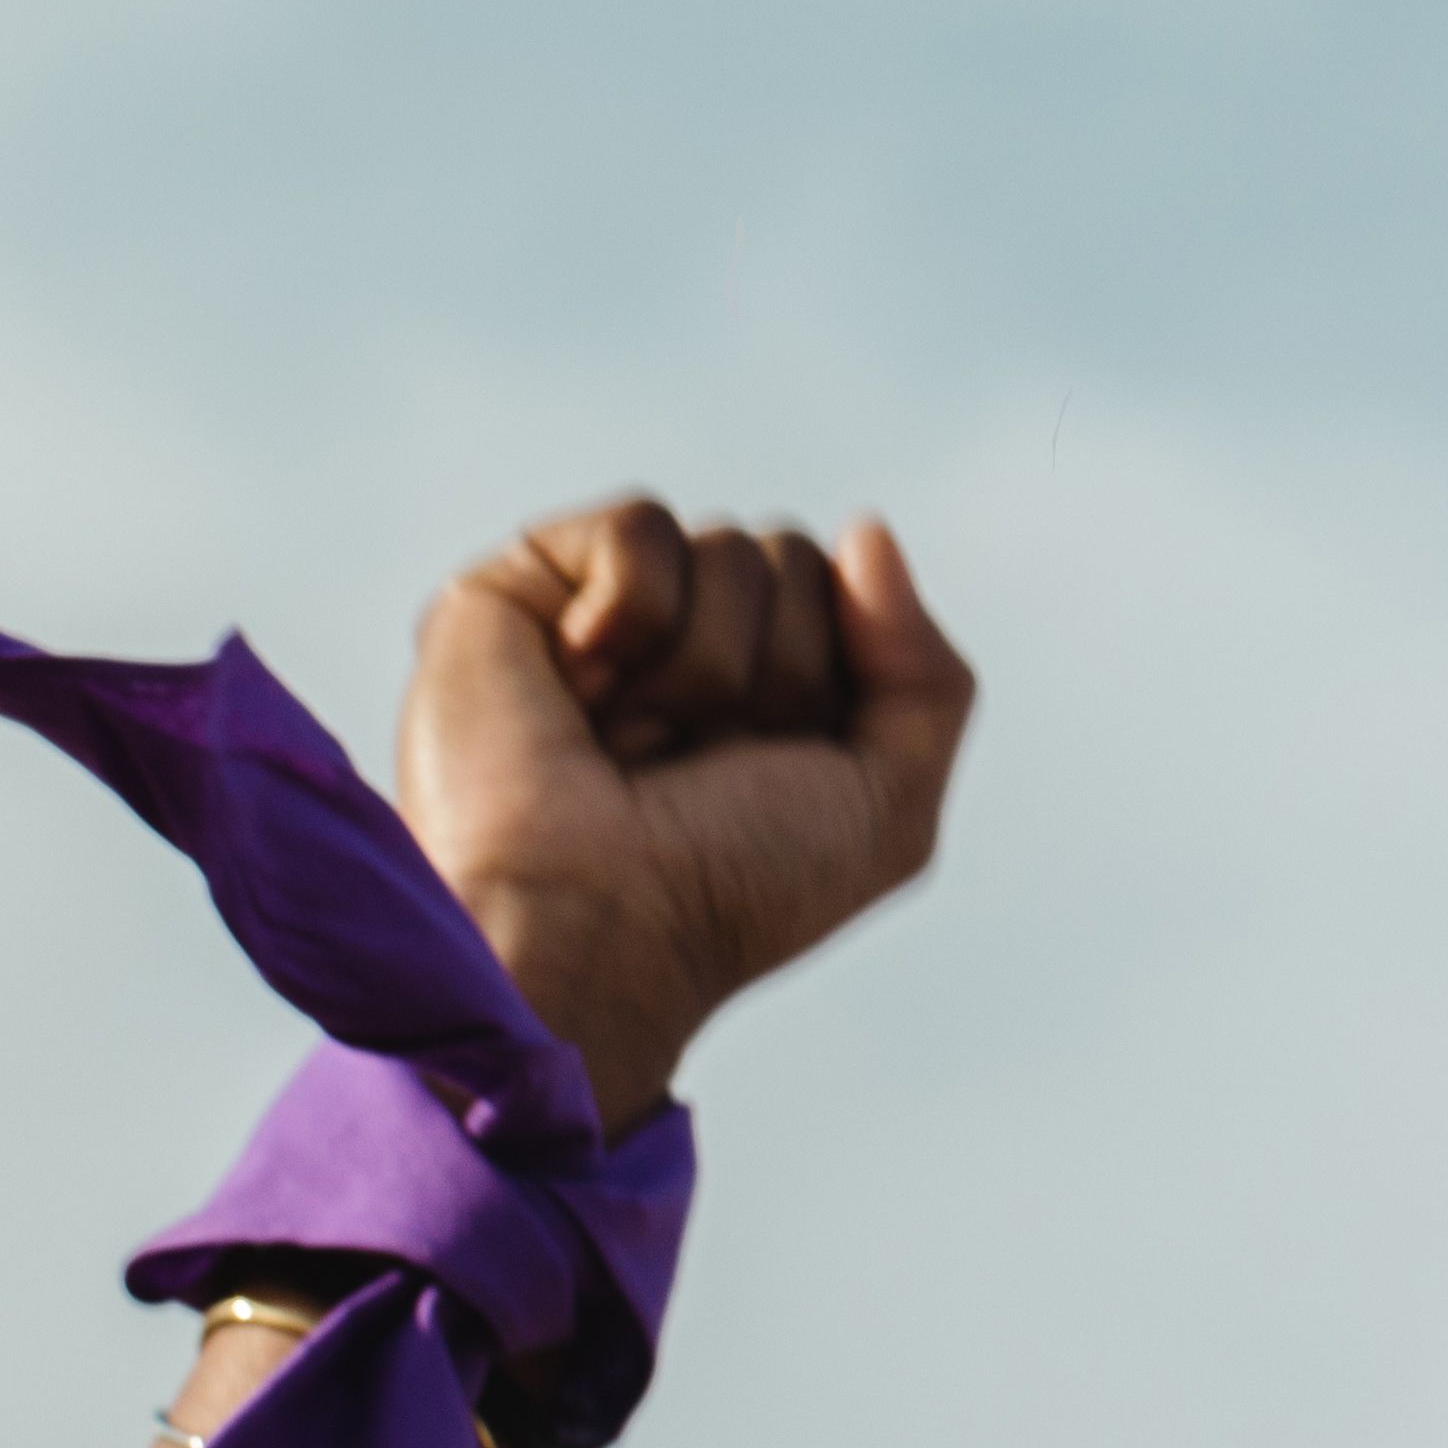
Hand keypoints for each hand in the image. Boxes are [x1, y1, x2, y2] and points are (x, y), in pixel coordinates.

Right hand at [394, 498, 976, 1130]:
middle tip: (697, 760)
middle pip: (794, 558)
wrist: (594, 919)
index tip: (776, 768)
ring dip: (703, 666)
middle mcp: (690, 641)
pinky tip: (581, 688)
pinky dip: (633, 616)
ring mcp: (605, 610)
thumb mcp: (889, 803)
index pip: (849, 591)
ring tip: (633, 741)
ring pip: (726, 545)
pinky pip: (639, 527)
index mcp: (773, 686)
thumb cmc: (734, 883)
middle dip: (775, 671)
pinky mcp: (521, 587)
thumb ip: (926, 672)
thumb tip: (867, 529)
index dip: (834, 680)